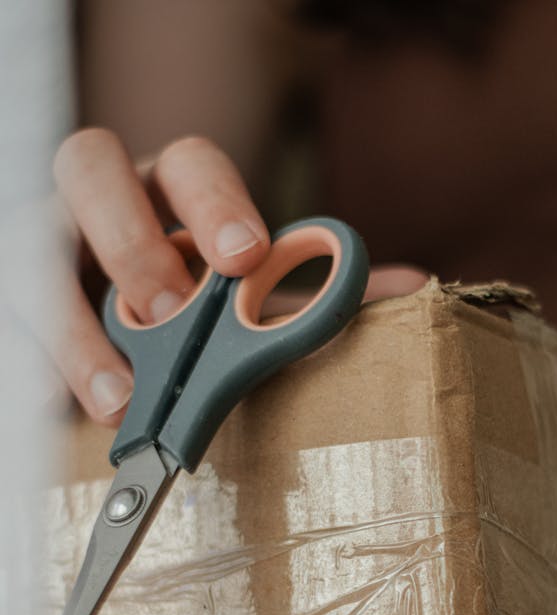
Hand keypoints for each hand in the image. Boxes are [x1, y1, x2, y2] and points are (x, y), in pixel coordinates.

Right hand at [52, 129, 427, 425]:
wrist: (131, 350)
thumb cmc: (200, 316)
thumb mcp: (254, 307)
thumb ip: (317, 298)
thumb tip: (414, 290)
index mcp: (175, 192)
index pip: (189, 163)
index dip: (214, 201)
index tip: (246, 258)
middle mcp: (105, 202)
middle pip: (89, 169)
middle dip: (130, 238)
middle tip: (170, 314)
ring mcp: (50, 248)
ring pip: (33, 254)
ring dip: (74, 326)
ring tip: (121, 395)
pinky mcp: (18, 308)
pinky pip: (13, 326)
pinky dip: (38, 366)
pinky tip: (63, 406)